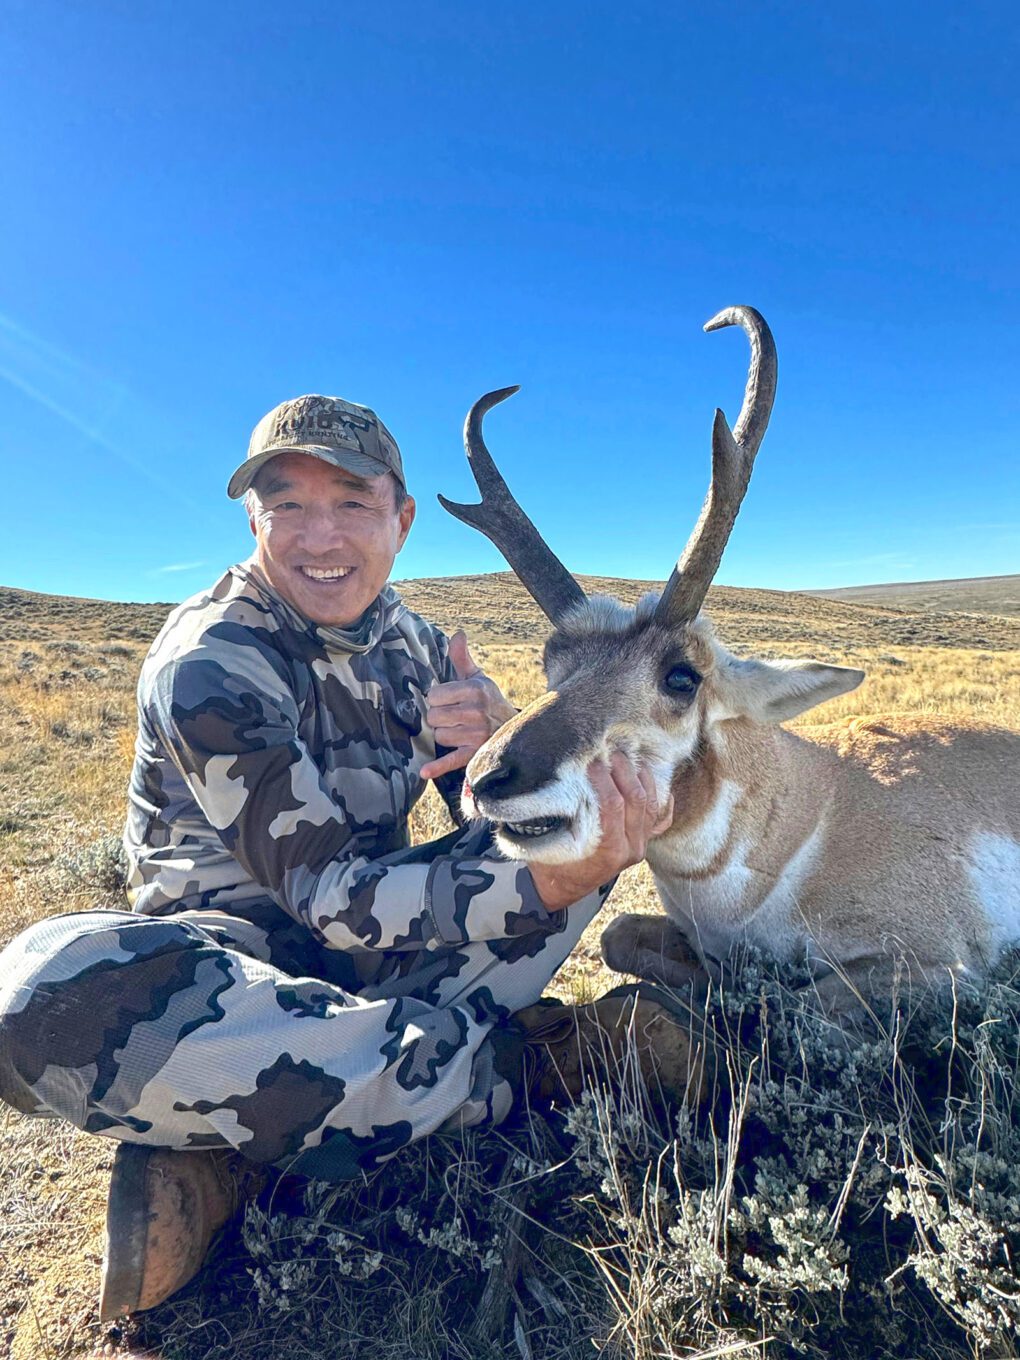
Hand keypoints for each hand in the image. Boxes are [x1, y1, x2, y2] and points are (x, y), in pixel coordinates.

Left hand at [419, 631, 516, 780]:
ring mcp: (476, 734)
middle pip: (434, 717)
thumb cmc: (489, 701)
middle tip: (453, 717)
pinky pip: (451, 760)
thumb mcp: (478, 678)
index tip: (447, 700)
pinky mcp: (475, 754)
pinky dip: (437, 767)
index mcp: (475, 690)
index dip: (437, 699)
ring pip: (439, 736)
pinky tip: (424, 771)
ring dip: (445, 735)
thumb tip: (457, 634)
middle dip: (439, 718)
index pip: (434, 696)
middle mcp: (476, 711)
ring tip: (459, 731)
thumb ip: (462, 658)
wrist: (514, 728)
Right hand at [529, 753, 674, 911]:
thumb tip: (567, 775)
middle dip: (623, 770)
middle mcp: (631, 848)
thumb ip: (563, 812)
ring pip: (651, 802)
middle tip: (607, 751)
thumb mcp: (550, 840)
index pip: (613, 805)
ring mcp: (641, 844)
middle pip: (637, 798)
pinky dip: (658, 793)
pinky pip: (660, 815)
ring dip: (639, 775)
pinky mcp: (644, 841)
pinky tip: (648, 775)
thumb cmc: (550, 860)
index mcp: (609, 850)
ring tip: (624, 756)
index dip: (602, 778)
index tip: (590, 760)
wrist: (560, 887)